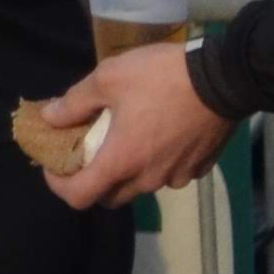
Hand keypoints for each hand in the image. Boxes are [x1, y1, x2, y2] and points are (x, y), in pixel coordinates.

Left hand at [29, 37, 234, 210]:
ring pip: (142, 186)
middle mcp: (149, 178)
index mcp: (122, 161)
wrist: (225, 78)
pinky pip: (170, 174)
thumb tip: (49, 117)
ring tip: (125, 140)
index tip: (55, 166)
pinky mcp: (200, 167)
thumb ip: (74, 102)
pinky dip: (158, 163)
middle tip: (88, 152)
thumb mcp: (108, 78)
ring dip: (127, 172)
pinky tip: (158, 136)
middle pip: (110, 196)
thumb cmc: (160, 77)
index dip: (59, 186)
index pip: (79, 197)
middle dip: (92, 181)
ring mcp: (178, 175)